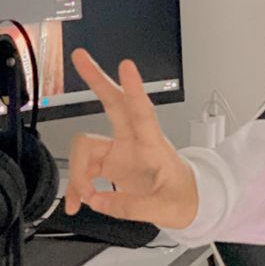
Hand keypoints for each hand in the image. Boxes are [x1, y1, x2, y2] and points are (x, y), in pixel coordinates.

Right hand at [65, 49, 197, 227]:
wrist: (188, 202)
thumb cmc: (183, 197)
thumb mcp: (166, 208)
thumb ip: (131, 207)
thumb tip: (98, 201)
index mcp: (152, 145)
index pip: (143, 112)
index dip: (134, 89)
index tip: (126, 66)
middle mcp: (133, 141)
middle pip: (112, 103)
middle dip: (96, 80)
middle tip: (80, 57)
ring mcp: (119, 150)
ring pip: (85, 146)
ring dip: (78, 172)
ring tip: (82, 197)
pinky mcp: (109, 163)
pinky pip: (83, 170)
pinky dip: (77, 187)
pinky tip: (77, 201)